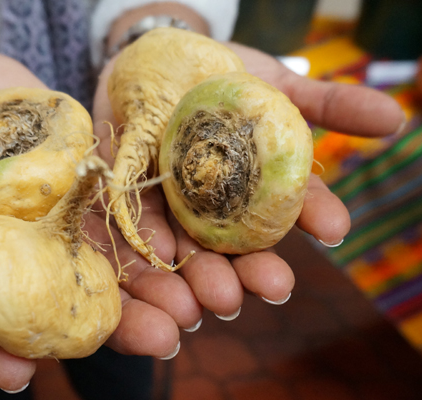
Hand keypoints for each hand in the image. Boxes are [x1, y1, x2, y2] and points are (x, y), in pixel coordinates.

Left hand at [89, 40, 405, 356]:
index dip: (309, 219)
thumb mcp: (273, 84)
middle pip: (228, 251)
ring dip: (188, 284)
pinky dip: (132, 262)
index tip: (332, 228)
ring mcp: (161, 210)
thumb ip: (325, 103)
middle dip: (245, 273)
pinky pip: (120, 236)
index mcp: (250, 193)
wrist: (147, 59)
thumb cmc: (217, 76)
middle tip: (264, 287)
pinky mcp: (116, 203)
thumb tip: (393, 117)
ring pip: (176, 256)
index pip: (284, 213)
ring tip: (200, 305)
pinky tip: (147, 278)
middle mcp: (208, 212)